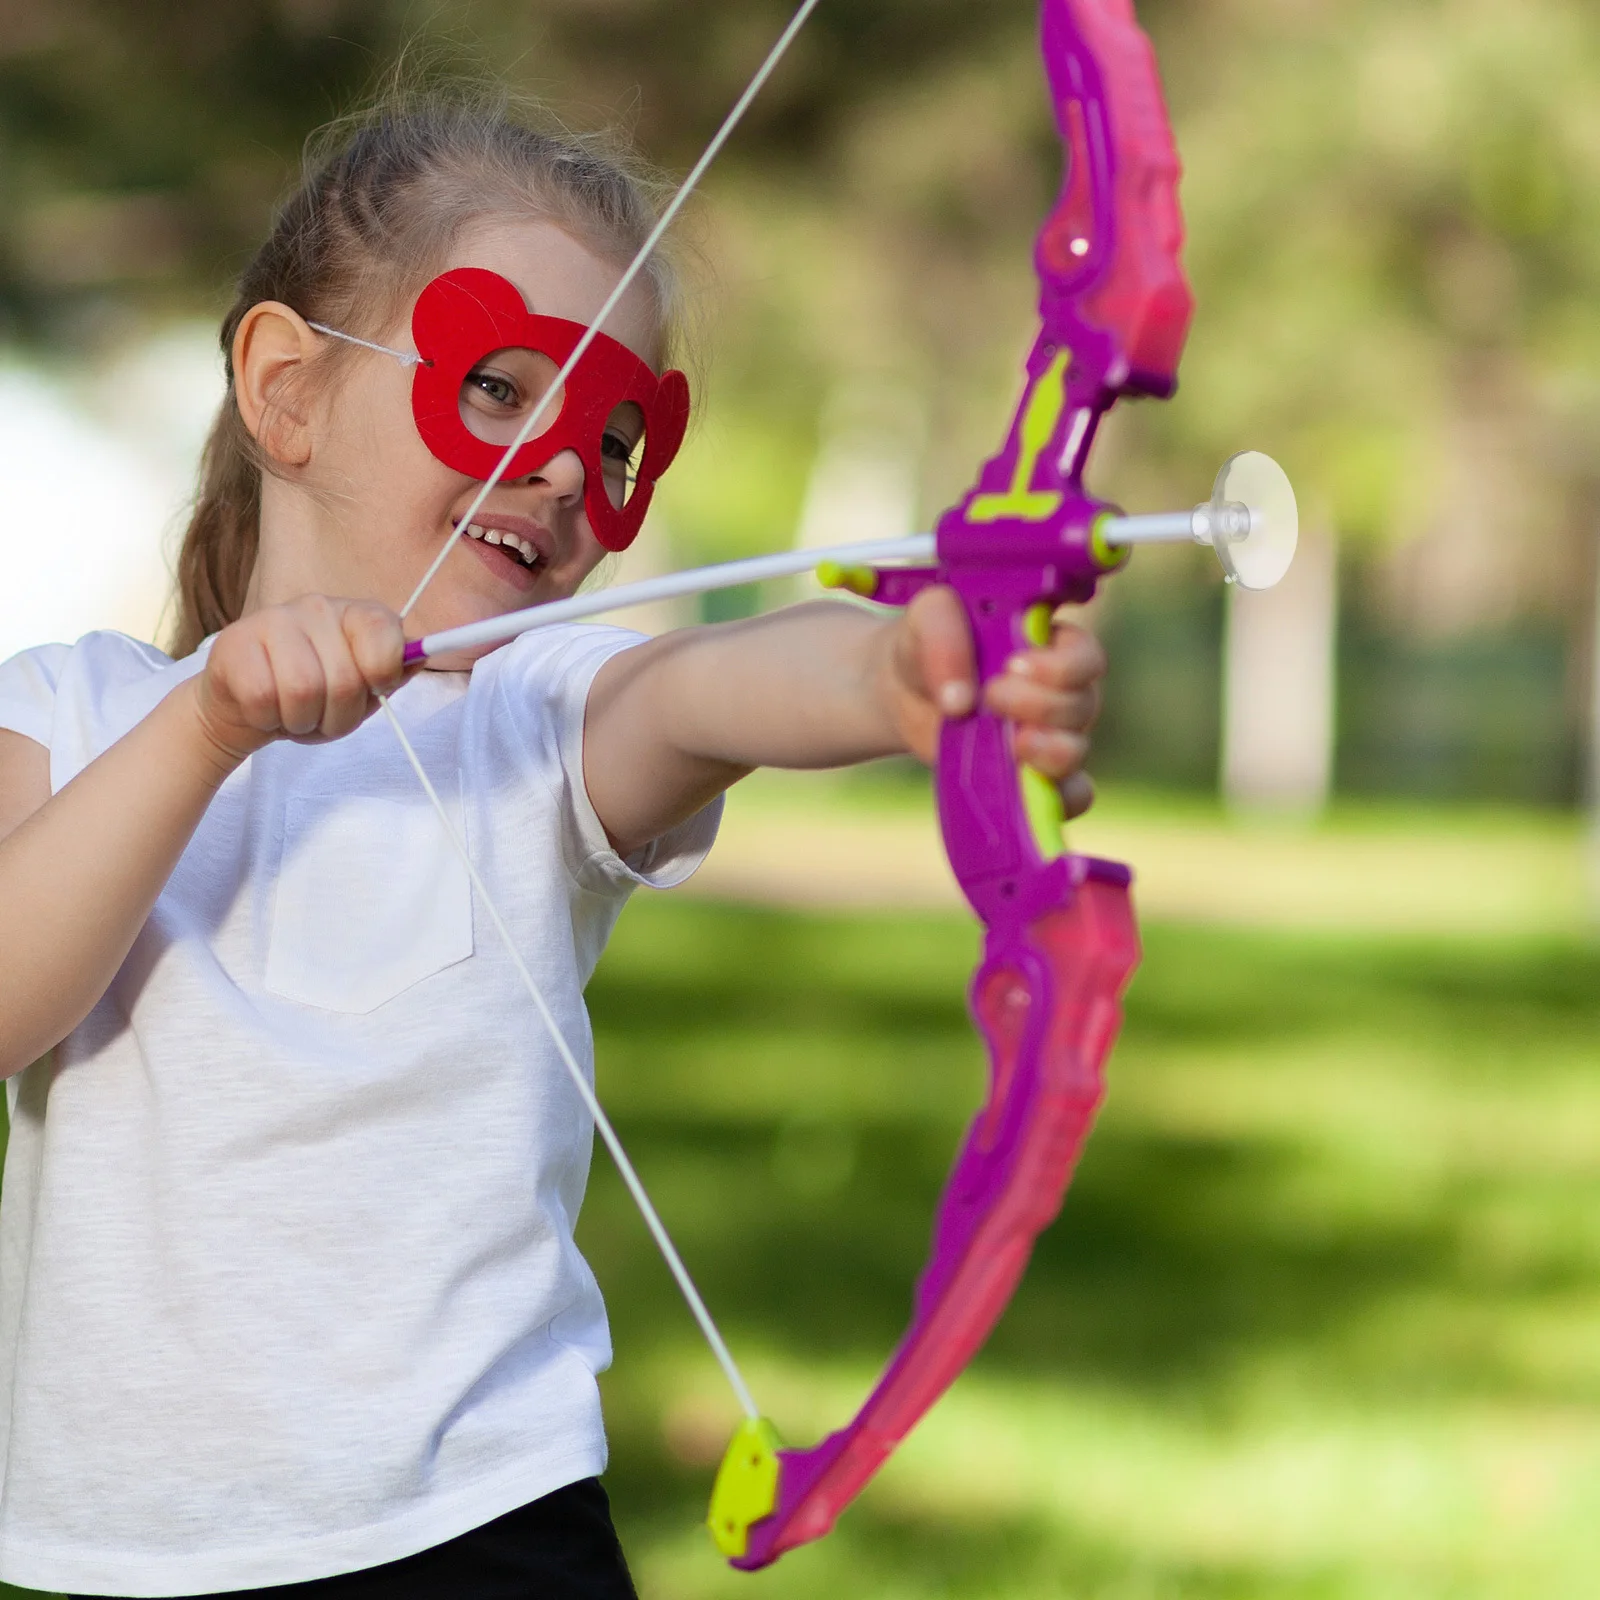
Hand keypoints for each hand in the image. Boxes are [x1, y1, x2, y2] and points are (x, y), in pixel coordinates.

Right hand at [190, 597, 407, 768]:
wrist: (246, 706)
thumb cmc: (313, 700)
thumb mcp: (362, 692)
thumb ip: (393, 674)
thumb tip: (421, 655)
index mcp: (356, 615)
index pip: (384, 630)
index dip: (383, 672)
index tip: (374, 689)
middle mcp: (318, 607)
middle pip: (345, 680)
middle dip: (339, 717)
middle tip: (323, 716)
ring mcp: (274, 619)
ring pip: (303, 690)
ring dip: (302, 721)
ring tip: (295, 714)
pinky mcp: (235, 642)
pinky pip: (263, 697)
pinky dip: (267, 718)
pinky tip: (264, 707)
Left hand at [887, 586, 1106, 819]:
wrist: (901, 691)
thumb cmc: (926, 644)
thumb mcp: (926, 619)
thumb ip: (944, 639)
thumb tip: (961, 700)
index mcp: (1050, 645)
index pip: (1084, 657)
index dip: (1061, 667)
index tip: (1014, 665)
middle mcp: (1060, 692)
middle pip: (1082, 705)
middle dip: (1041, 705)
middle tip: (991, 696)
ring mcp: (1048, 737)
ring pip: (1076, 750)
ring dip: (1049, 751)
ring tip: (1012, 744)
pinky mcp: (1030, 775)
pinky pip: (1069, 796)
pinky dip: (1059, 801)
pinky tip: (1028, 792)